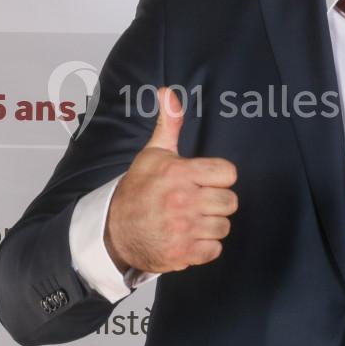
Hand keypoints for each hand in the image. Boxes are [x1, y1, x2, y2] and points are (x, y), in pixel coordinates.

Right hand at [104, 86, 238, 272]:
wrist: (114, 231)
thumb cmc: (138, 190)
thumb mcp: (153, 154)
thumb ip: (169, 124)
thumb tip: (168, 92)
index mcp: (179, 173)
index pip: (228, 173)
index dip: (218, 176)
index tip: (204, 180)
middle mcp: (183, 201)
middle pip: (230, 202)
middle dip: (216, 202)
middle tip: (197, 202)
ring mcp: (183, 229)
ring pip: (224, 226)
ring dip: (210, 225)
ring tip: (191, 220)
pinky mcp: (183, 253)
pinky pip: (215, 249)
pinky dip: (204, 247)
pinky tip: (188, 237)